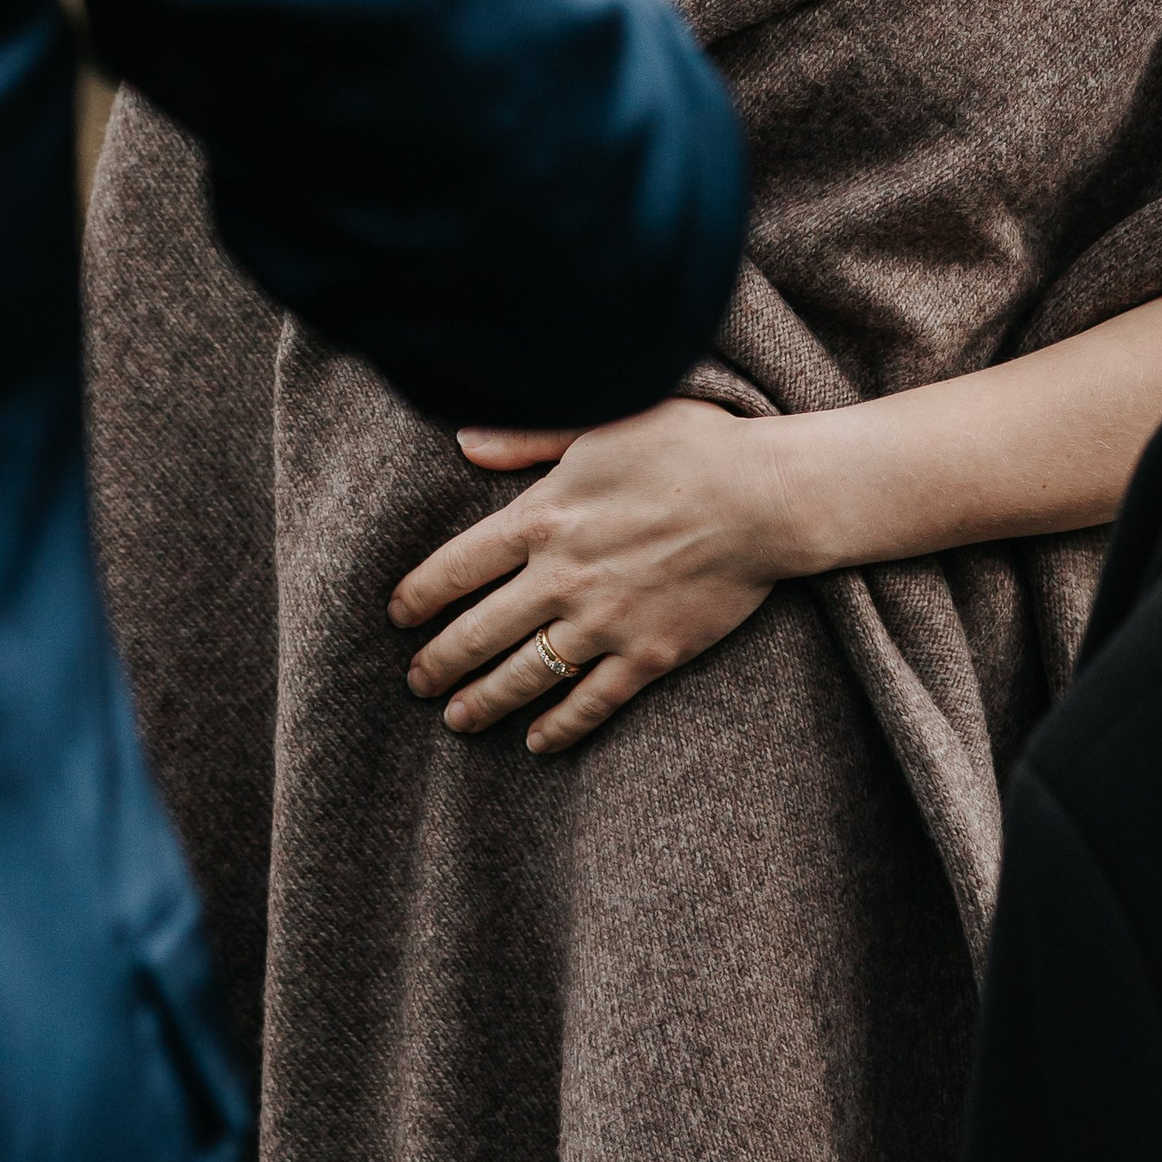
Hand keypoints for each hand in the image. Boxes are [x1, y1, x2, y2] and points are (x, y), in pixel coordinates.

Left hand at [388, 398, 790, 756]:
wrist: (764, 496)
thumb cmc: (687, 444)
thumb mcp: (603, 418)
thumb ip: (528, 437)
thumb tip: (465, 439)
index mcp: (543, 516)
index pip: (457, 567)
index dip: (418, 596)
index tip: (397, 616)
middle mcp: (562, 577)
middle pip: (477, 633)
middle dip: (438, 664)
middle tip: (416, 683)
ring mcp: (604, 623)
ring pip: (524, 676)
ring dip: (483, 703)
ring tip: (457, 719)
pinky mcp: (647, 655)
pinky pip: (590, 703)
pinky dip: (559, 728)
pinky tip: (537, 743)